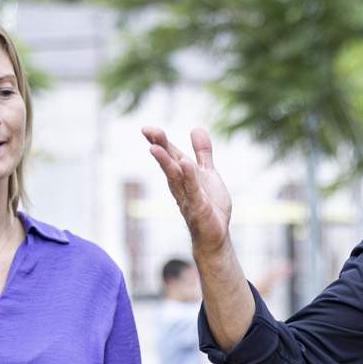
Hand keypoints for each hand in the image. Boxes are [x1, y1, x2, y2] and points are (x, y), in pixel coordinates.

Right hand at [140, 126, 233, 256]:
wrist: (215, 235)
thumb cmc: (209, 206)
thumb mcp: (207, 173)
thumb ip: (202, 153)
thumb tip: (196, 128)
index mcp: (182, 174)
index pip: (169, 154)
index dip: (159, 141)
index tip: (147, 128)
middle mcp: (180, 184)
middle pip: (168, 162)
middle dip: (159, 147)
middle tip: (147, 131)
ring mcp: (187, 196)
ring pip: (174, 176)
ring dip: (165, 161)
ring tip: (155, 147)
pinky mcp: (198, 207)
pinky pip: (192, 189)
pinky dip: (189, 176)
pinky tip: (185, 163)